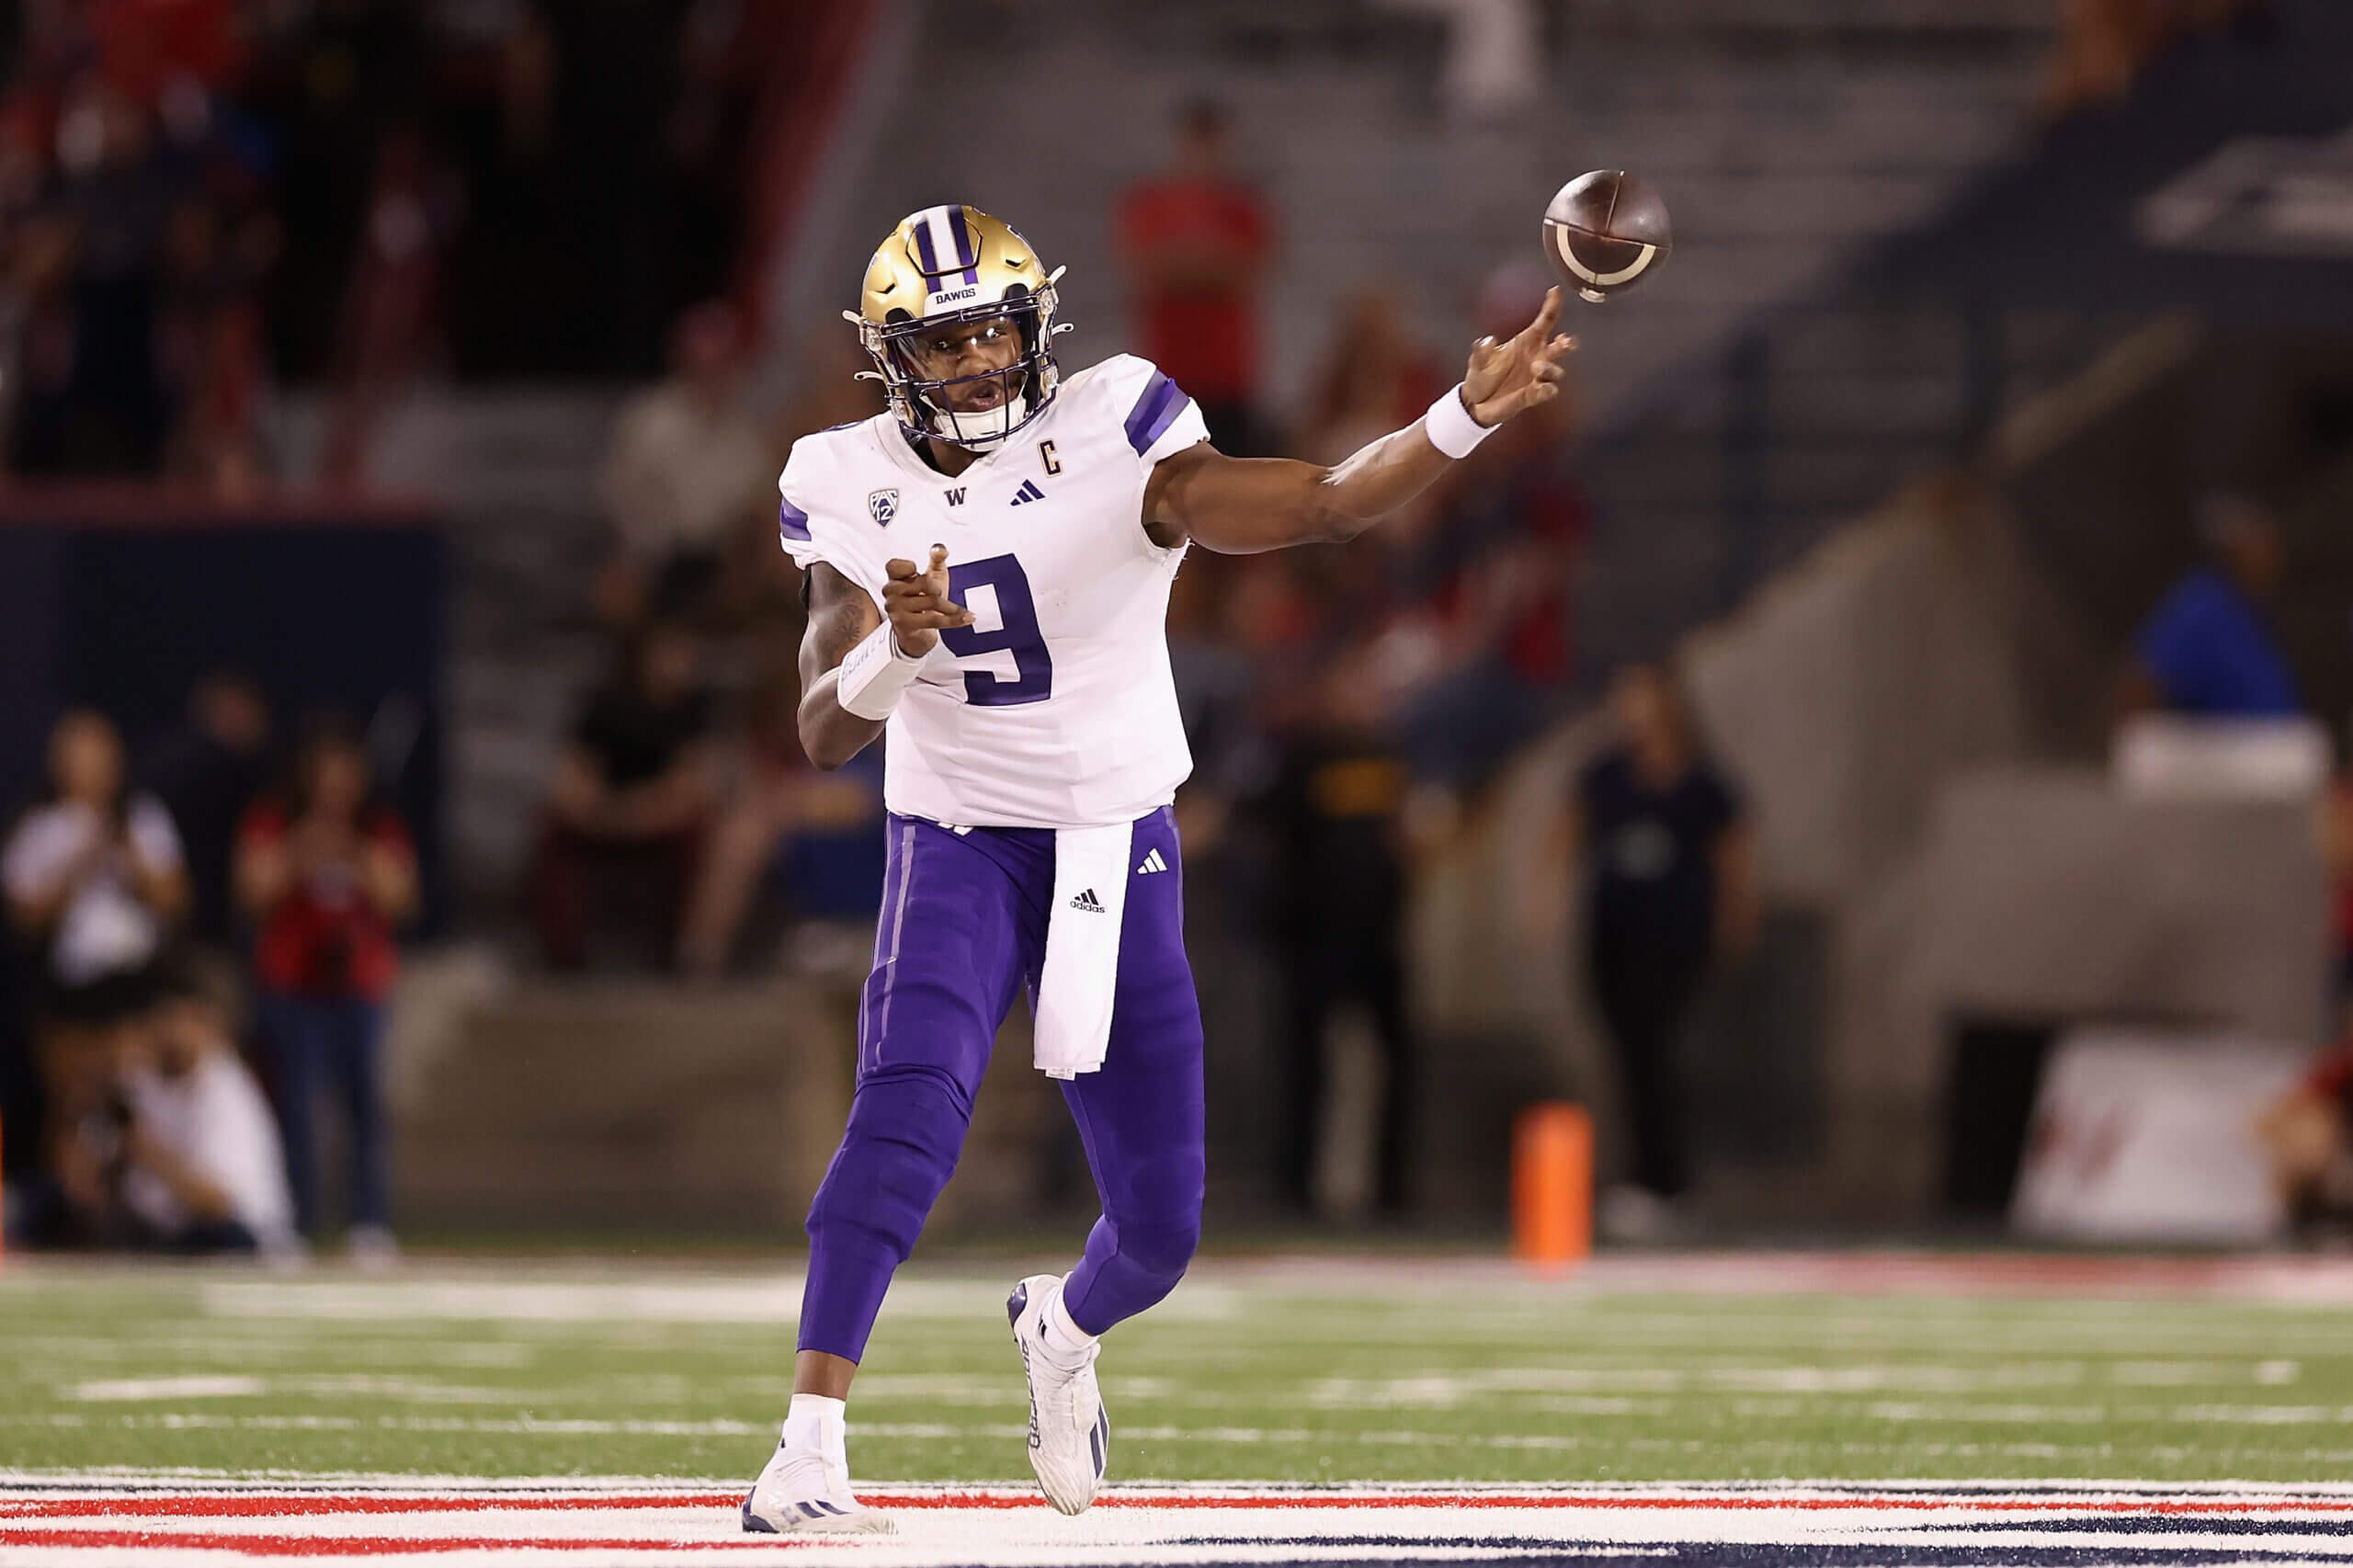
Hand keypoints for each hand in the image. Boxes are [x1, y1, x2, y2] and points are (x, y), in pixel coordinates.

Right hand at [881, 544, 972, 656]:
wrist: (918, 633)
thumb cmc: (924, 601)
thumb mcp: (932, 577)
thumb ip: (936, 560)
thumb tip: (939, 549)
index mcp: (893, 578)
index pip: (894, 565)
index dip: (908, 567)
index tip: (915, 571)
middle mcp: (890, 592)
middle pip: (923, 581)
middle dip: (938, 589)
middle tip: (939, 596)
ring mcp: (895, 609)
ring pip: (932, 601)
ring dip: (951, 607)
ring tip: (959, 611)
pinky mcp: (904, 625)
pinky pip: (935, 619)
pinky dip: (954, 619)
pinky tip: (967, 618)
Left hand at [1461, 286, 1575, 427]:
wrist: (1475, 403)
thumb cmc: (1480, 376)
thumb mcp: (1477, 361)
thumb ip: (1481, 351)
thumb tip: (1487, 340)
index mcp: (1526, 342)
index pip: (1544, 321)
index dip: (1552, 306)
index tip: (1555, 291)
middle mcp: (1536, 357)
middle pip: (1559, 347)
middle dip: (1567, 343)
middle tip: (1565, 341)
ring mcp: (1537, 377)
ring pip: (1556, 371)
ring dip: (1550, 369)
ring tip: (1536, 368)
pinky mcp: (1533, 395)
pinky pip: (1548, 391)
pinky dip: (1547, 389)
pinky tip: (1541, 388)